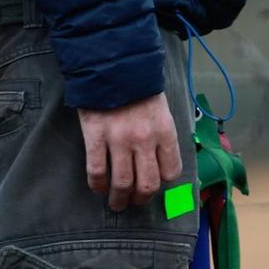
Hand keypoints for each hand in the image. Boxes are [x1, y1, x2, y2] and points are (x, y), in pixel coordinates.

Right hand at [78, 93, 181, 210]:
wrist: (111, 64)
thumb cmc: (138, 86)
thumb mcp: (161, 108)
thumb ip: (162, 134)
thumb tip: (161, 160)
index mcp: (165, 131)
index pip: (171, 171)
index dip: (163, 183)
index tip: (155, 184)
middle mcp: (145, 139)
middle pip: (148, 184)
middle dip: (141, 199)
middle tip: (134, 202)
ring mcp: (119, 140)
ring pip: (122, 183)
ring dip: (119, 199)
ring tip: (116, 203)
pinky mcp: (96, 137)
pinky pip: (97, 171)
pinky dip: (98, 185)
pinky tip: (98, 188)